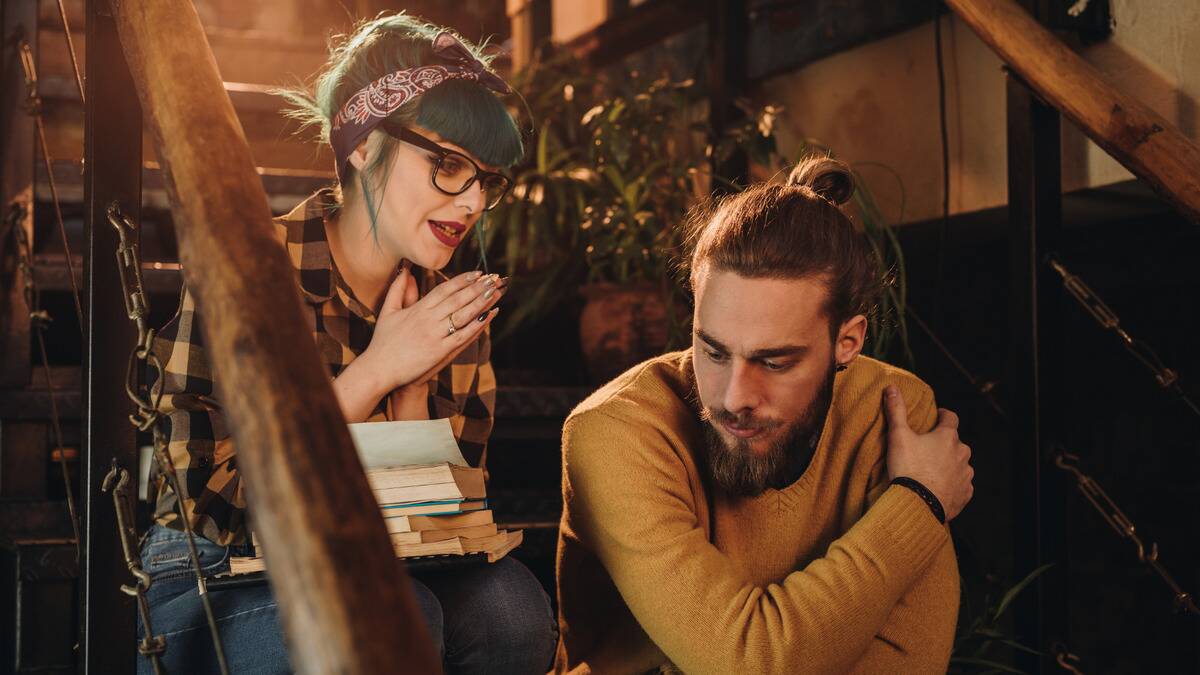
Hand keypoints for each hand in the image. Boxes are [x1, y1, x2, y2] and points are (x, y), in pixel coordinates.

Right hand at [358, 266, 502, 393]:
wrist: (379, 369)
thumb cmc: (383, 342)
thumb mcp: (387, 311)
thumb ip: (398, 289)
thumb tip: (405, 270)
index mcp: (418, 308)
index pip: (444, 289)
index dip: (462, 280)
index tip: (477, 273)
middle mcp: (428, 319)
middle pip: (457, 298)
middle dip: (477, 287)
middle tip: (494, 277)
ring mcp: (434, 335)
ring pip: (463, 314)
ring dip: (481, 301)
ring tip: (496, 290)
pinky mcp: (439, 351)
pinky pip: (463, 335)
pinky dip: (478, 325)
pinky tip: (489, 315)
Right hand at [882, 385, 973, 519]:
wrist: (917, 505)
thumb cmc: (908, 468)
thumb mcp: (898, 436)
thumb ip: (896, 411)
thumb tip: (892, 387)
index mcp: (947, 437)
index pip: (951, 417)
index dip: (943, 415)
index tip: (937, 417)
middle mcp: (962, 453)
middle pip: (956, 443)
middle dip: (944, 444)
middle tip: (927, 449)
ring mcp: (965, 475)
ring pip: (960, 464)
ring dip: (950, 465)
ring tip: (931, 472)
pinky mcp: (965, 494)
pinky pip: (961, 485)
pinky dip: (952, 485)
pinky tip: (938, 488)